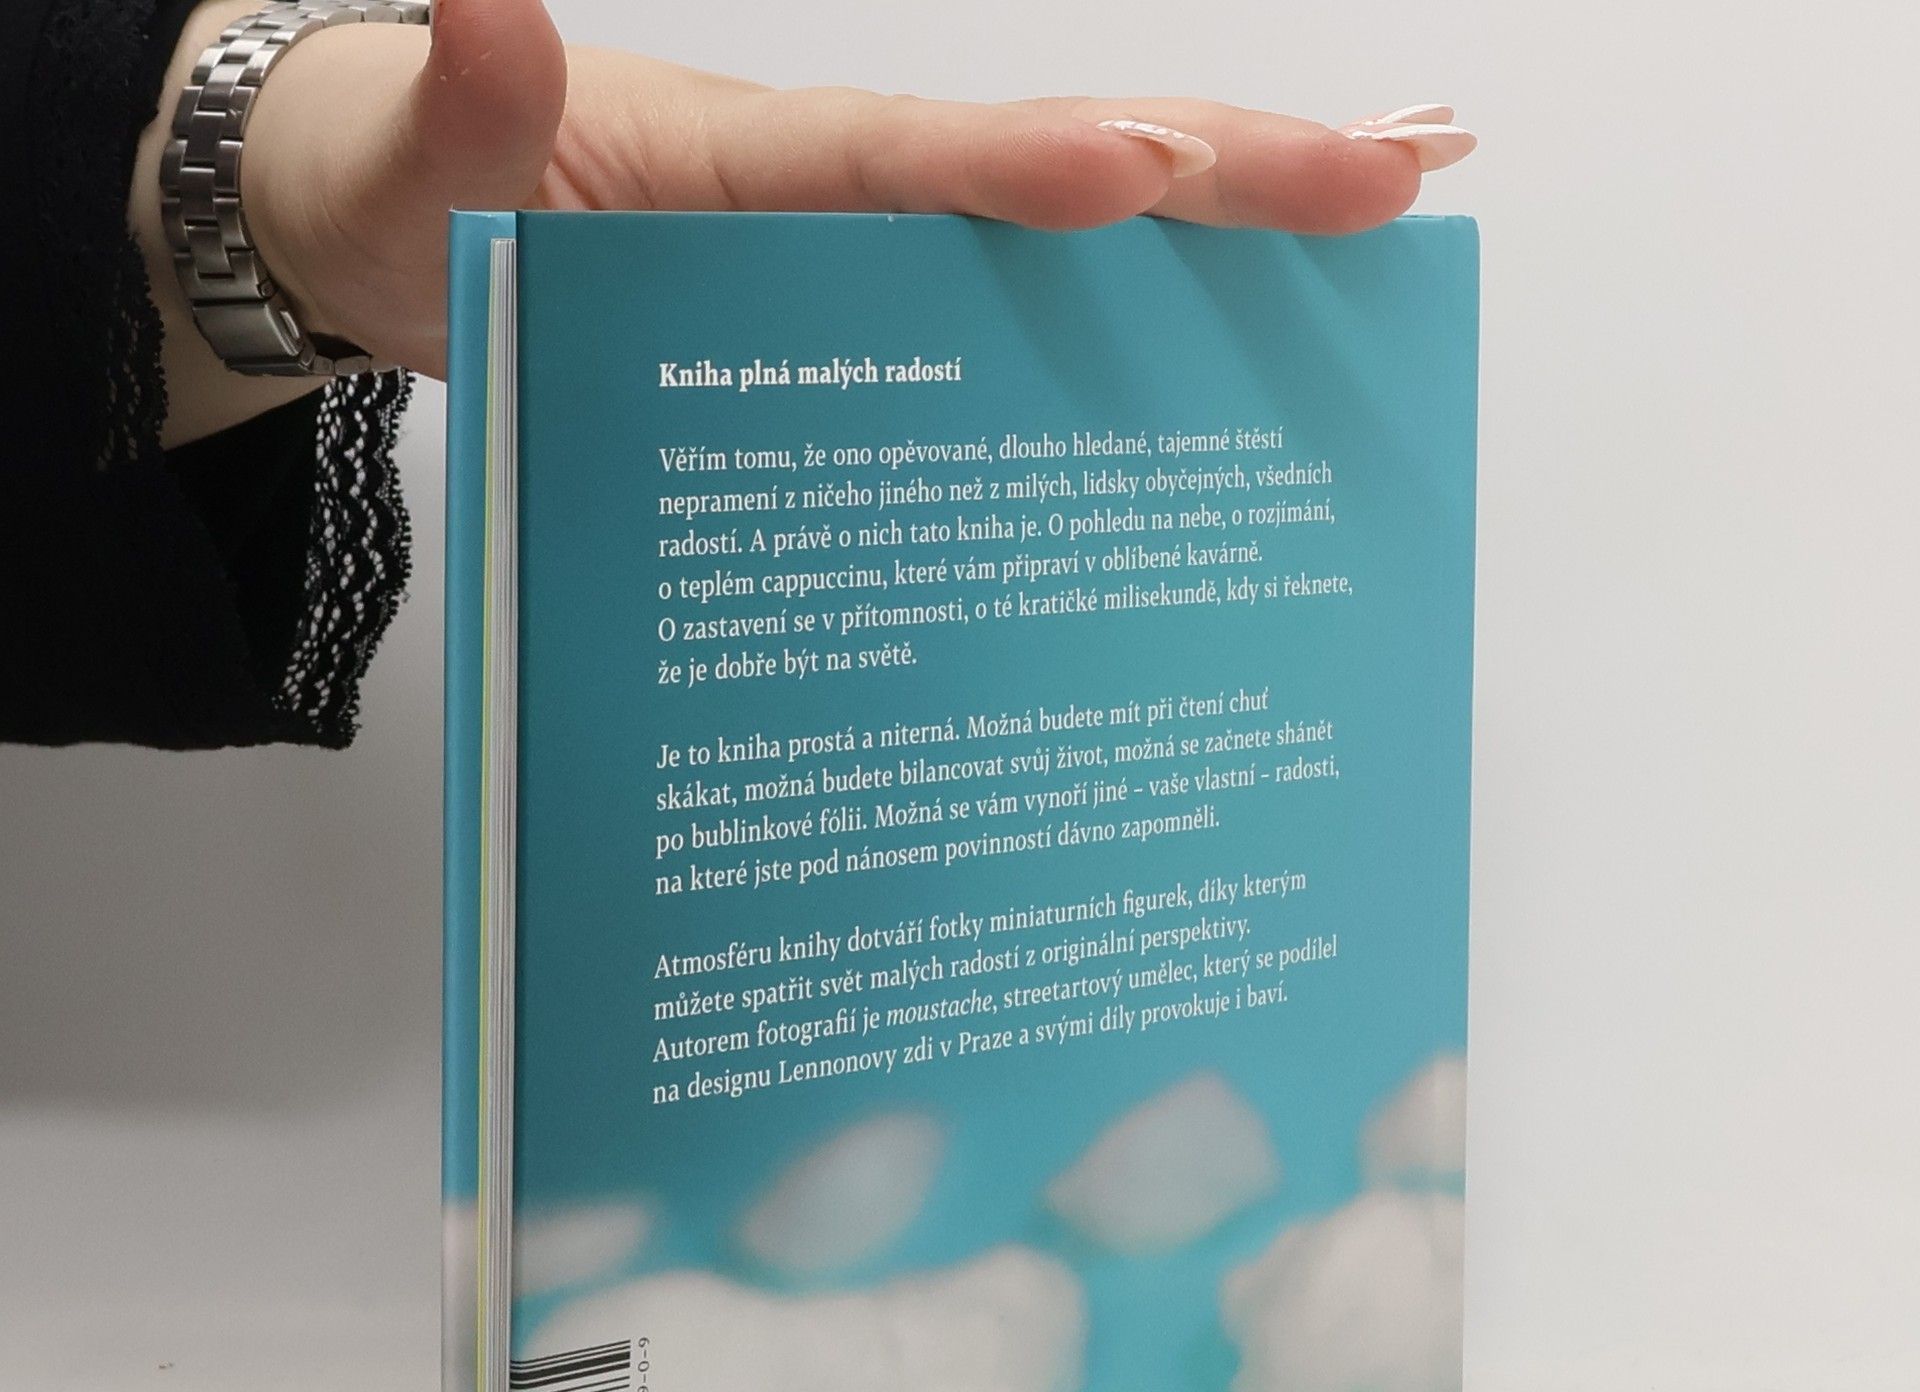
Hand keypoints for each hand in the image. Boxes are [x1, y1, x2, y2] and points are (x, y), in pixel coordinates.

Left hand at [138, 0, 1474, 439]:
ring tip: (1395, 202)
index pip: (907, 160)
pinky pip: (1032, 312)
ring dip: (1236, 222)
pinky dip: (1151, 309)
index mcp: (755, 165)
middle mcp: (851, 193)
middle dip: (1220, 170)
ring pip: (1079, 236)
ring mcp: (882, 255)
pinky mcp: (887, 316)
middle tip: (1395, 167)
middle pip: (1057, 169)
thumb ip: (463, 111)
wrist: (434, 238)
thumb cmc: (429, 202)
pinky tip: (1252, 336)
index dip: (1023, 171)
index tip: (1139, 175)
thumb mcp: (415, 169)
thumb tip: (490, 1)